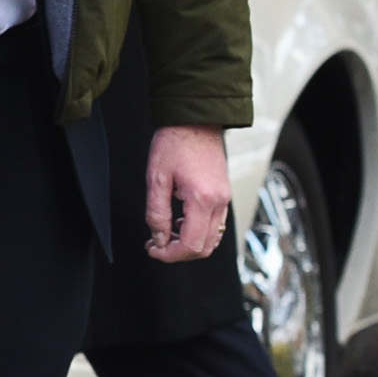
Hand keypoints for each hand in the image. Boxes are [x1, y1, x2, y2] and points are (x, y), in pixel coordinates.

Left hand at [144, 123, 230, 263]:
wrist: (195, 122)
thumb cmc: (174, 144)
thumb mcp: (156, 180)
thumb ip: (157, 213)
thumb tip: (159, 239)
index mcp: (203, 200)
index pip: (191, 245)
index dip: (169, 254)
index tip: (152, 249)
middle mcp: (219, 203)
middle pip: (204, 248)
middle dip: (178, 253)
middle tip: (156, 244)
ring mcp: (225, 199)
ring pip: (212, 239)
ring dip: (189, 243)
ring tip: (165, 232)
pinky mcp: (223, 195)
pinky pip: (215, 225)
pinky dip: (198, 232)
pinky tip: (180, 221)